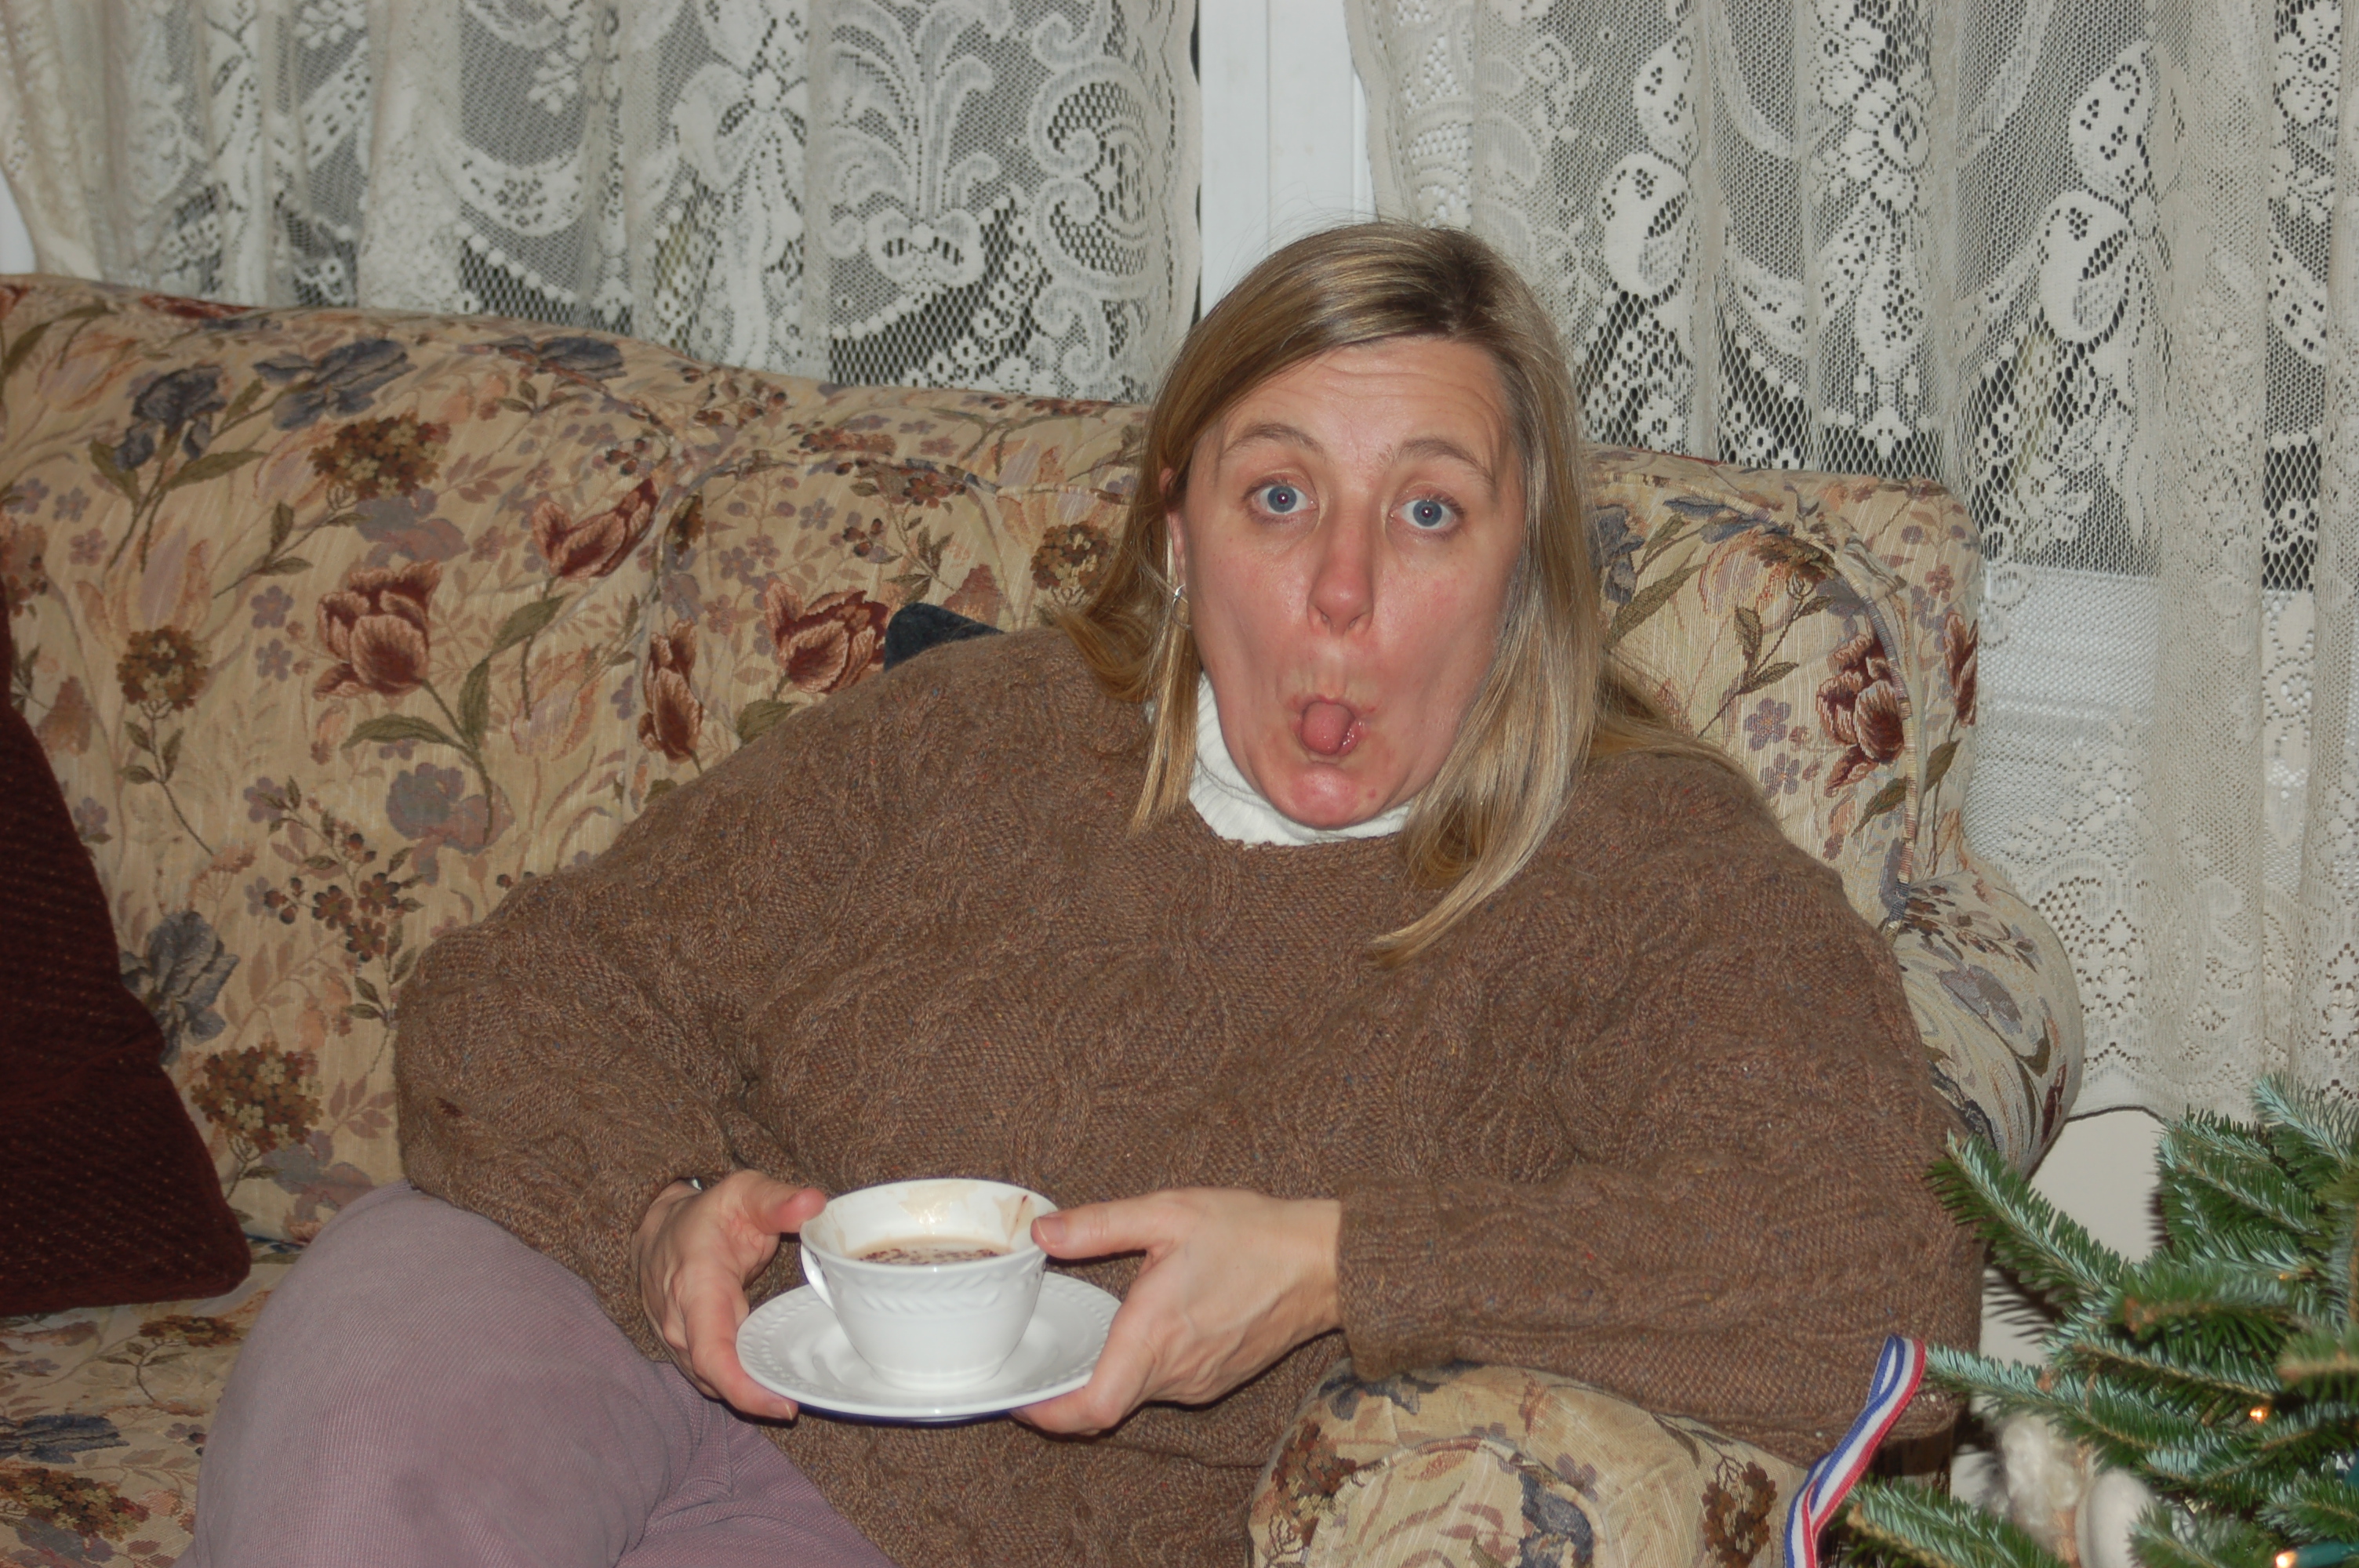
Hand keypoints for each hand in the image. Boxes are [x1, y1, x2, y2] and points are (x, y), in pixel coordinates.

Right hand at [633, 1171, 826, 1420]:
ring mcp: (676, 1341)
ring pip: (714, 1383)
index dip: (744, 1388)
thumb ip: (777, 1200)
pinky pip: (712, 1377)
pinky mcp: (683, 1350)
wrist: (658, 1228)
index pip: (712, 1354)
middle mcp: (680, 1323)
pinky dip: (741, 1384)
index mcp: (696, 1286)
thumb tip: (815, 1203)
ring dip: (751, 1393)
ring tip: (796, 1392)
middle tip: (808, 1399)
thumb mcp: (743, 1193)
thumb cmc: (707, 1214)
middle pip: (716, 1379)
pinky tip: (773, 1382)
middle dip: (759, 1397)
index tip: (783, 1404)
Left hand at [1013, 1188, 1341, 1435]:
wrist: (1323, 1263)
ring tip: (1080, 1339)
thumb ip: (1100, 1224)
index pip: (1092, 1408)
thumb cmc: (1251, 1235)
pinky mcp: (1216, 1380)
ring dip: (1105, 1375)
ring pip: (1135, 1395)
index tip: (1019, 1398)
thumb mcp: (1169, 1212)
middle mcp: (1175, 1371)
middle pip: (1105, 1406)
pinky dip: (1139, 1369)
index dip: (1048, 1415)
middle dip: (1066, 1389)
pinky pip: (1164, 1386)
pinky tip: (1137, 1332)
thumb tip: (1044, 1233)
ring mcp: (1199, 1382)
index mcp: (1155, 1335)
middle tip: (1034, 1360)